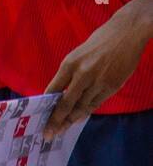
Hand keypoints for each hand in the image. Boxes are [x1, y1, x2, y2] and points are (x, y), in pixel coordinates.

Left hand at [44, 10, 149, 138]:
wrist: (124, 34)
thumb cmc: (99, 42)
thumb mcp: (78, 54)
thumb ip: (71, 72)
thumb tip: (63, 91)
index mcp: (69, 63)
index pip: (54, 88)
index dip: (47, 104)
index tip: (40, 115)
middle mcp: (82, 74)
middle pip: (66, 102)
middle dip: (56, 119)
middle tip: (48, 131)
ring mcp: (98, 82)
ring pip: (82, 106)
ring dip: (71, 119)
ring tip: (62, 129)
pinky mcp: (112, 87)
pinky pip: (96, 103)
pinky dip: (86, 111)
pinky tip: (79, 118)